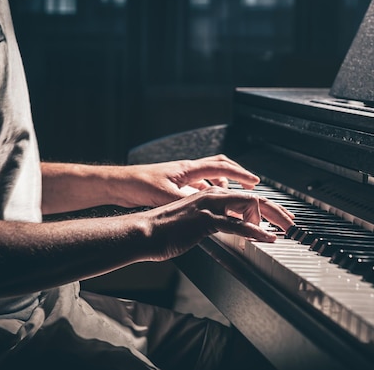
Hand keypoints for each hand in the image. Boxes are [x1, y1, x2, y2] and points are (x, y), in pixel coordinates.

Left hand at [116, 154, 262, 207]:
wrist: (119, 185)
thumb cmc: (138, 185)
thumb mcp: (166, 195)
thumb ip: (187, 200)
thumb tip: (205, 207)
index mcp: (188, 169)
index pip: (221, 167)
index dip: (240, 174)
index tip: (254, 181)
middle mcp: (187, 170)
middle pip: (219, 166)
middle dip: (237, 174)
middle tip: (250, 184)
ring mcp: (182, 177)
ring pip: (209, 177)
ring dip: (223, 185)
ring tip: (232, 197)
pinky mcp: (175, 185)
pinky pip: (199, 186)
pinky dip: (209, 193)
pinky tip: (208, 204)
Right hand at [138, 186, 294, 259]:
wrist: (143, 233)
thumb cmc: (164, 231)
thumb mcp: (194, 223)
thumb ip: (213, 222)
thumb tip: (229, 228)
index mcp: (210, 196)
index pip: (245, 197)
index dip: (265, 207)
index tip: (278, 218)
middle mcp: (212, 197)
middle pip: (253, 198)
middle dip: (276, 210)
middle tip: (290, 222)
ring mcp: (209, 207)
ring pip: (249, 206)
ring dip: (271, 218)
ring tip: (283, 230)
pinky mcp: (205, 220)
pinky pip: (237, 224)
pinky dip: (256, 231)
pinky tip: (266, 238)